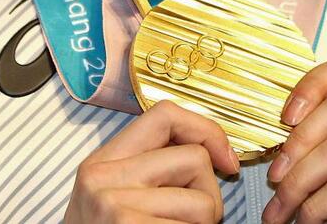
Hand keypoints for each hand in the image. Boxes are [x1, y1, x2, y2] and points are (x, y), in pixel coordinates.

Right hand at [65, 99, 239, 223]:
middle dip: (209, 191)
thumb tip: (216, 152)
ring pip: (204, 200)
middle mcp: (102, 176)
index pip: (166, 114)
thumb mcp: (117, 195)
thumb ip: (153, 167)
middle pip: (195, 158)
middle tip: (189, 219)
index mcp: (102, 161)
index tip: (225, 159)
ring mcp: (113, 204)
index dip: (206, 130)